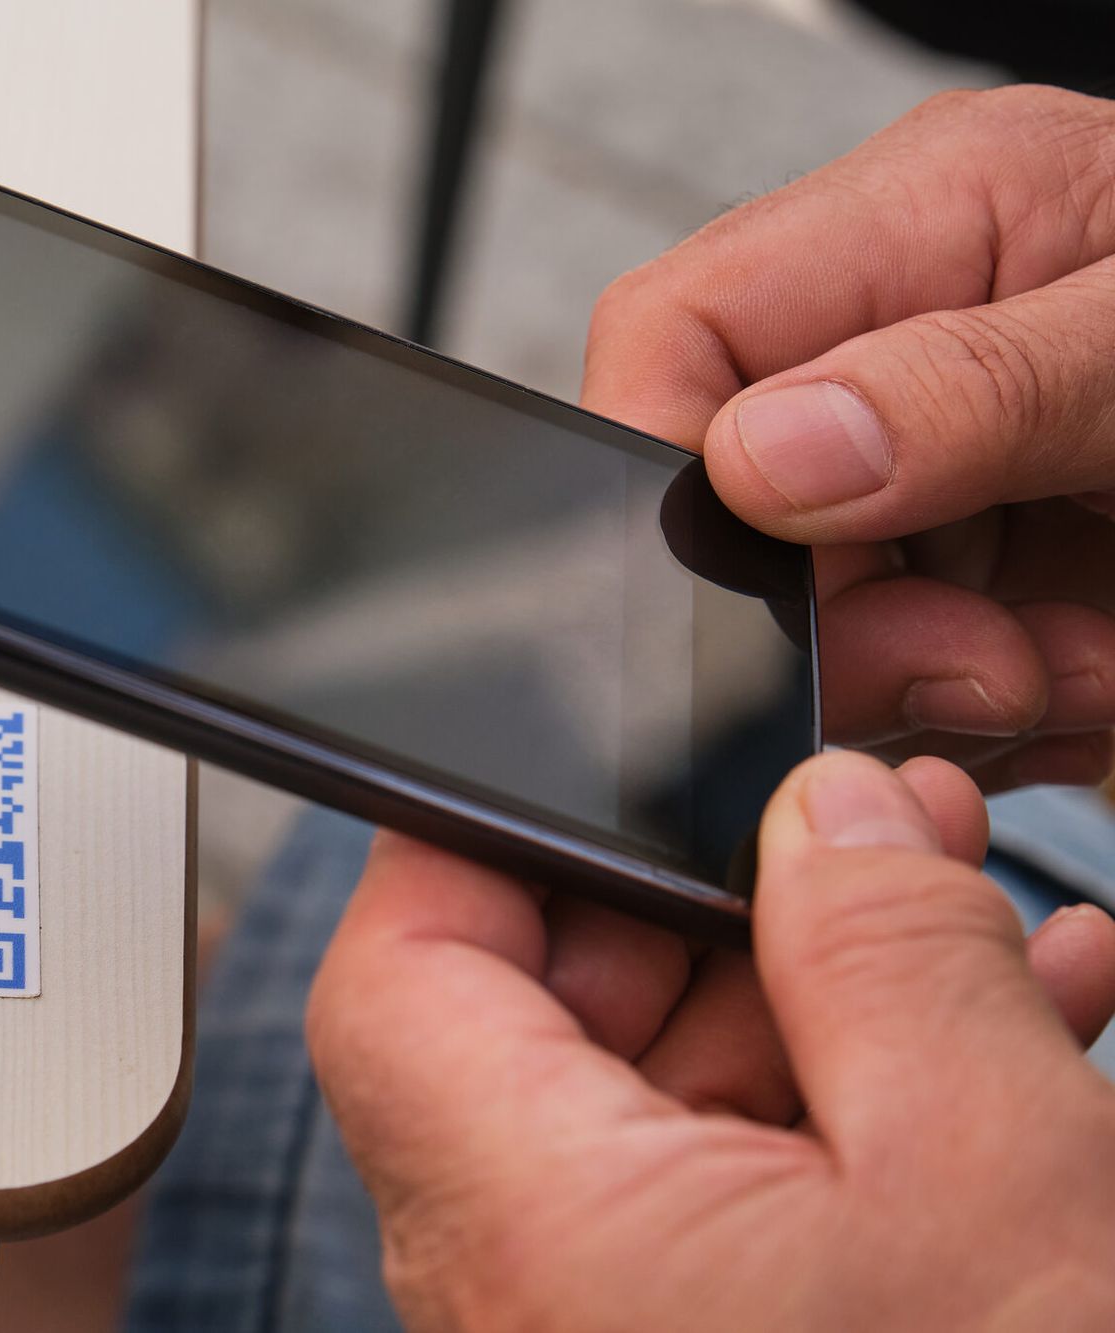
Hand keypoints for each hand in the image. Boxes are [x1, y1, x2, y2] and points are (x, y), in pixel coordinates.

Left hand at [308, 751, 1114, 1330]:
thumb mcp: (993, 1179)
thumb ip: (889, 958)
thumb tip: (831, 815)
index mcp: (537, 1226)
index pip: (397, 978)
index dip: (478, 848)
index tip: (598, 775)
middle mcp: (538, 1292)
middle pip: (546, 1027)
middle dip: (713, 914)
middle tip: (868, 839)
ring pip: (672, 1110)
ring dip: (820, 1002)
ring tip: (976, 922)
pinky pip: (745, 1203)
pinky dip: (855, 1114)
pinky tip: (1007, 1041)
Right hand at [585, 85, 1114, 790]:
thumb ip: (976, 382)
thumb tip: (757, 459)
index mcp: (927, 228)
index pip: (678, 336)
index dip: (665, 463)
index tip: (746, 584)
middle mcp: (910, 361)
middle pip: (736, 515)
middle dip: (843, 621)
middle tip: (985, 666)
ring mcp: (949, 489)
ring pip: (822, 632)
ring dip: (941, 691)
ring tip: (1085, 664)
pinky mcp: (999, 598)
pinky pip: (920, 700)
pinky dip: (999, 728)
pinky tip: (1093, 684)